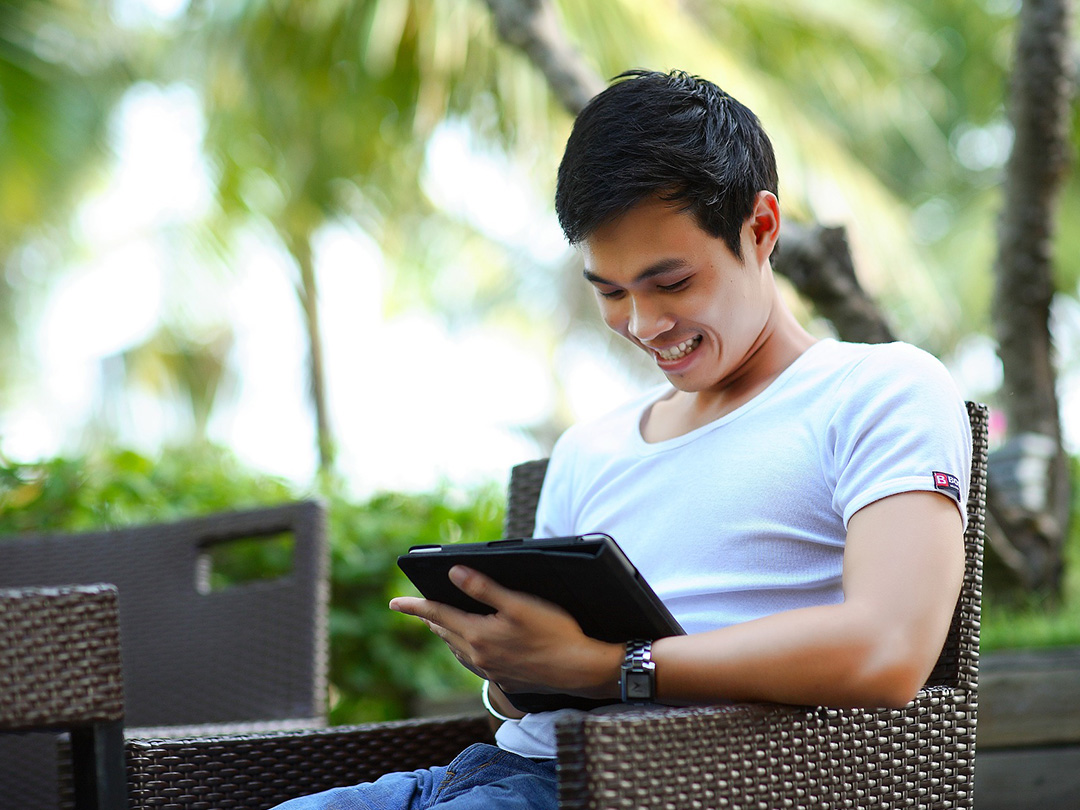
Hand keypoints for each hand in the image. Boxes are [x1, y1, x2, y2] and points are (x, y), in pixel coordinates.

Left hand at [390, 565, 621, 698]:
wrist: (580, 669)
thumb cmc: (554, 632)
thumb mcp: (519, 603)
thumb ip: (484, 588)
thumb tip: (453, 573)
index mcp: (478, 635)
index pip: (437, 615)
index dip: (414, 606)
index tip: (394, 602)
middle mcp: (479, 656)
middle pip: (445, 633)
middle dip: (430, 618)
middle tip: (416, 608)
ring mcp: (491, 670)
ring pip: (457, 649)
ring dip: (446, 634)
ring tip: (439, 624)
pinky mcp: (505, 678)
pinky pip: (473, 661)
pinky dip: (463, 649)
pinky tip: (471, 646)